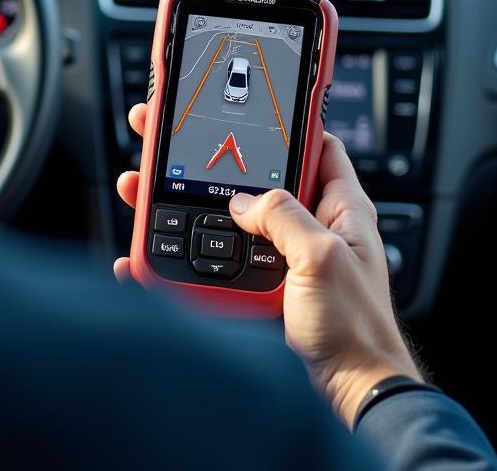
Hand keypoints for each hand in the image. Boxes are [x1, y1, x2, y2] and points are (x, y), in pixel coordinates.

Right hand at [115, 103, 422, 427]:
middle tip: (164, 133)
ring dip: (177, 202)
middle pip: (247, 175)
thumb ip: (283, 216)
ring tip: (139, 185)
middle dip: (203, 155)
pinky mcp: (254, 287)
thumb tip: (243, 200)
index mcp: (337, 208)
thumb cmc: (357, 332)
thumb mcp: (322, 259)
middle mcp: (305, 226)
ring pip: (219, 217)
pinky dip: (175, 256)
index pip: (313, 144)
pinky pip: (208, 262)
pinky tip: (145, 253)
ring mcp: (276, 256)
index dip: (281, 121)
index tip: (244, 98)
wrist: (352, 398)